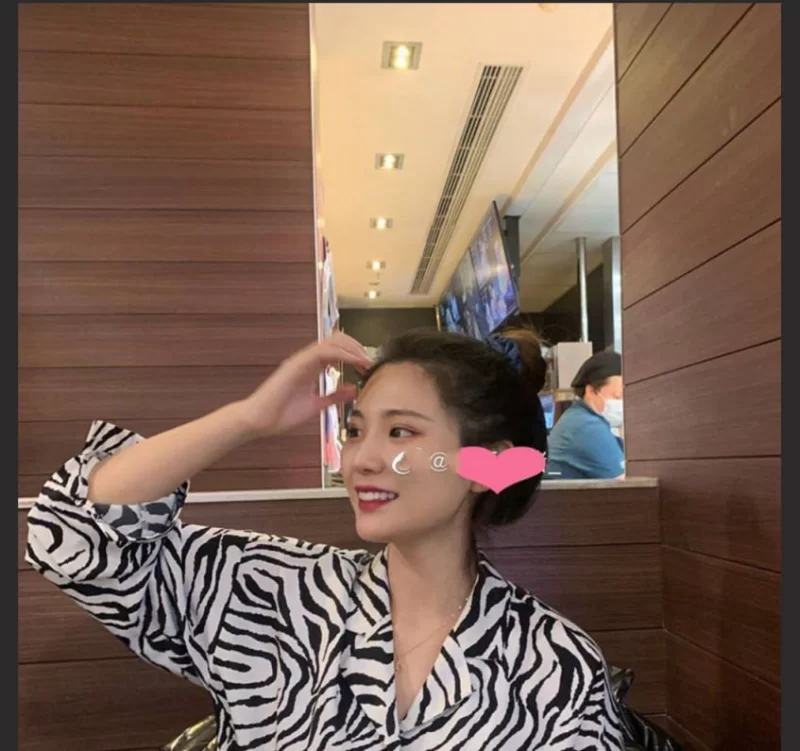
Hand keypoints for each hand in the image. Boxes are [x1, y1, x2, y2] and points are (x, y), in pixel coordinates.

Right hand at [241, 332, 372, 437]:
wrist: (260, 421)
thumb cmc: (282, 414)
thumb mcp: (316, 405)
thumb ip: (334, 396)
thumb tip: (353, 390)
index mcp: (310, 367)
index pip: (337, 349)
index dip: (355, 354)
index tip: (368, 367)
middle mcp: (306, 359)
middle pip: (337, 340)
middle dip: (356, 347)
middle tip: (370, 362)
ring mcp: (300, 360)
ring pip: (331, 342)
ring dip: (352, 349)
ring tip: (365, 361)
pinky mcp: (296, 364)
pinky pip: (322, 352)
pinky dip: (341, 354)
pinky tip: (353, 363)